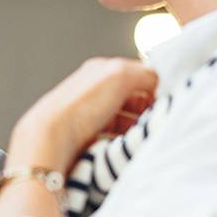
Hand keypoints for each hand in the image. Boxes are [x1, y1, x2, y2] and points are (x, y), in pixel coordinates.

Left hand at [8, 57, 159, 171]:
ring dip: (136, 128)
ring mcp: (90, 115)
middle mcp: (94, 90)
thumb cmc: (81, 105)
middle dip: (147, 109)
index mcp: (101, 70)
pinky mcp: (86, 138)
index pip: (137, 74)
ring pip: (124, 120)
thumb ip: (145, 73)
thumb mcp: (120, 75)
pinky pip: (113, 138)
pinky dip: (123, 141)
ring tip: (142, 136)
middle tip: (156, 120)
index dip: (154, 86)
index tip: (165, 100)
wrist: (51, 138)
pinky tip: (127, 146)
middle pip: (132, 99)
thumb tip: (158, 81)